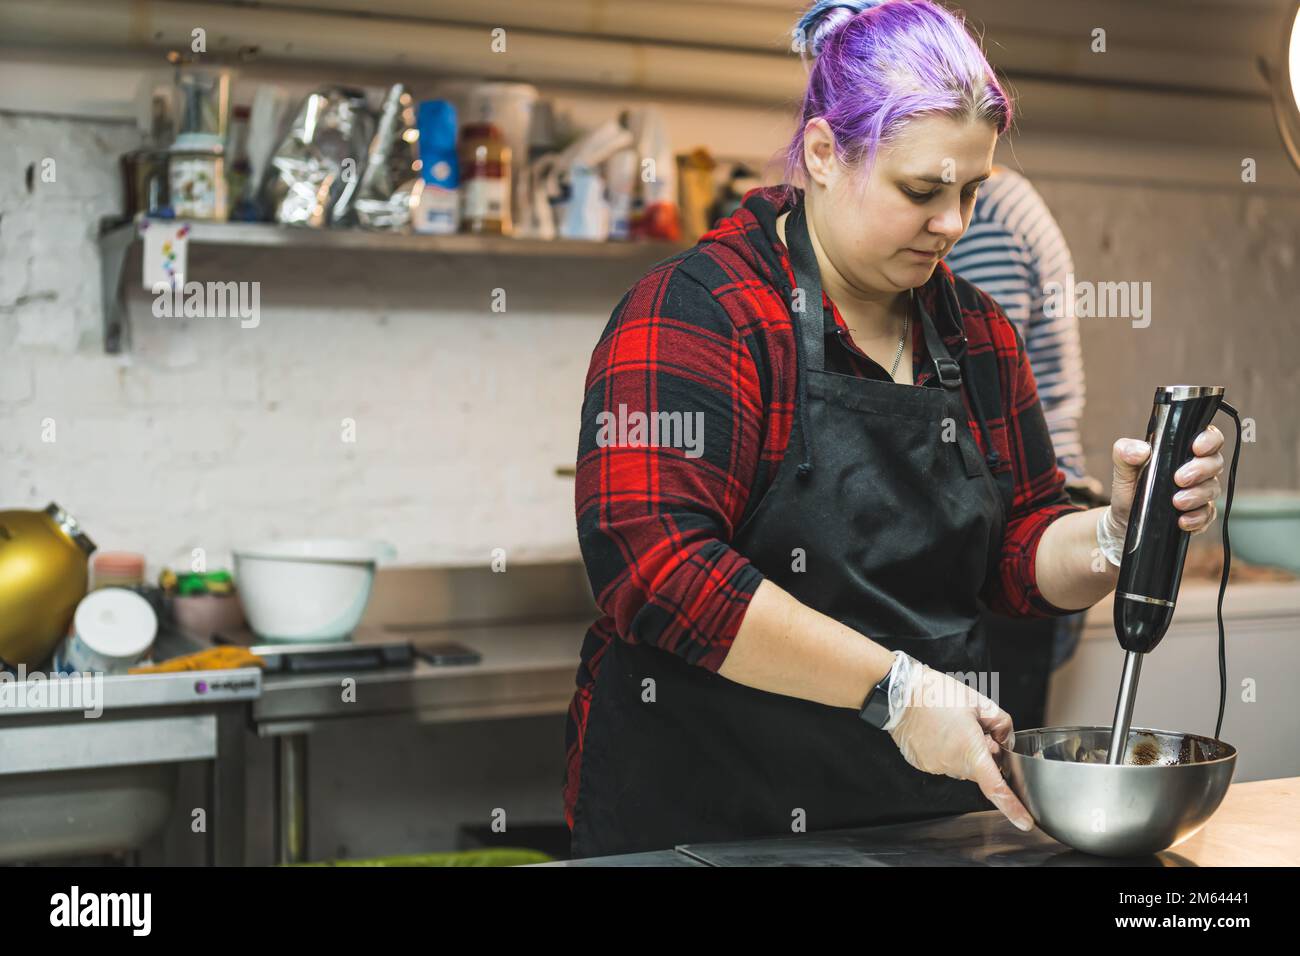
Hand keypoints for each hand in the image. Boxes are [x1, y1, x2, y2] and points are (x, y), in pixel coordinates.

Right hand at [885, 660, 1033, 830]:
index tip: (1025, 822)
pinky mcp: (922, 764)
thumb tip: (1005, 742)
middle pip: (979, 770)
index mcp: (971, 751)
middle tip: (974, 727)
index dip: (1013, 808)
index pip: (996, 788)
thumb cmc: (937, 694)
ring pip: (960, 765)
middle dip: (983, 754)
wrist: (899, 693)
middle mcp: (952, 764)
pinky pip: (943, 762)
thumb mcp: (979, 702)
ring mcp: (935, 766)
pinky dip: (945, 750)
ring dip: (962, 751)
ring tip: (950, 724)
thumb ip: (1002, 725)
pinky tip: (937, 730)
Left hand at [1108, 425, 1224, 534]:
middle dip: (1200, 469)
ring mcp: (1201, 492)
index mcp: (1182, 451)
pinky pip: (1208, 515)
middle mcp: (1197, 469)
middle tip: (1179, 479)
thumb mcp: (1123, 468)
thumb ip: (1125, 451)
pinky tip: (1182, 520)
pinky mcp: (1200, 514)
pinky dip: (1197, 518)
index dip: (1209, 440)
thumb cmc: (1130, 488)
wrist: (1124, 519)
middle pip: (1215, 462)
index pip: (1208, 437)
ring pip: (1213, 489)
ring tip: (1177, 502)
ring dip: (1197, 495)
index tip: (1196, 448)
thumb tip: (1141, 450)